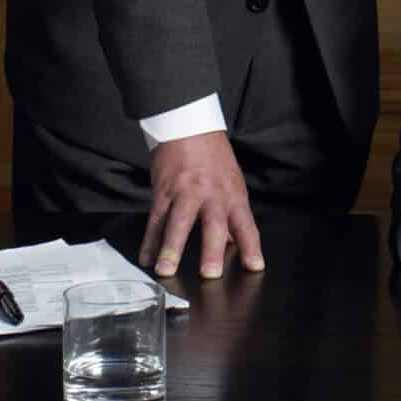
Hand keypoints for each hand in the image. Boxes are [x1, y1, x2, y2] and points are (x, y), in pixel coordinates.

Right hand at [140, 129, 263, 278]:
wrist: (189, 125)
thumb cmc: (213, 157)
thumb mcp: (231, 183)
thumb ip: (232, 214)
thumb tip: (235, 243)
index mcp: (233, 195)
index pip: (246, 224)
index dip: (252, 247)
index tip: (255, 267)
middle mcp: (211, 195)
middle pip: (213, 225)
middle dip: (212, 251)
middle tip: (210, 274)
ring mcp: (186, 192)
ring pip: (178, 222)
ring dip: (171, 248)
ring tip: (165, 270)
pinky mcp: (163, 191)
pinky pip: (155, 218)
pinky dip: (149, 240)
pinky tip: (146, 256)